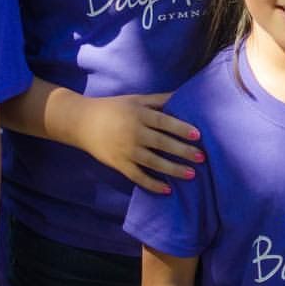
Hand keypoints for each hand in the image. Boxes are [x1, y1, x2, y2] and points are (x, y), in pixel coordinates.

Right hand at [77, 93, 203, 193]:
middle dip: (183, 151)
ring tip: (192, 174)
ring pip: (153, 162)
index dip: (181, 128)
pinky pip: (138, 176)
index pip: (164, 122)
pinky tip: (167, 189)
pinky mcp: (119, 164)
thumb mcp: (136, 99)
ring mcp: (126, 150)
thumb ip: (159, 99)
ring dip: (173, 169)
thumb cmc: (114, 108)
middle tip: (202, 157)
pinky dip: (152, 184)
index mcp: (138, 114)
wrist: (82, 122)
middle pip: (162, 143)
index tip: (198, 135)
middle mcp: (133, 132)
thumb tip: (183, 95)